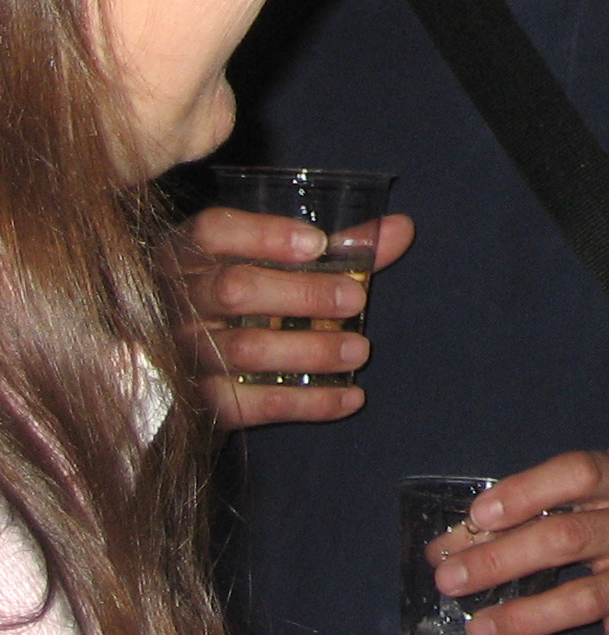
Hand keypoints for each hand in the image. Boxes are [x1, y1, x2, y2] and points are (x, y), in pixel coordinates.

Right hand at [171, 207, 415, 427]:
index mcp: (191, 253)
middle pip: (234, 289)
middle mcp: (180, 300)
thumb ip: (338, 246)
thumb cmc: (247, 294)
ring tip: (359, 350)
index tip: (318, 244)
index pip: (214, 231)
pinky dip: (307, 403)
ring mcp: (185, 353)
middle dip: (301, 294)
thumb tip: (401, 229)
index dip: (265, 236)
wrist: (186, 368)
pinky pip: (252, 405)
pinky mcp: (201, 402)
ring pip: (245, 351)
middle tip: (356, 301)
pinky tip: (350, 397)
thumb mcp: (275, 262)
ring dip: (309, 351)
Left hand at [431, 449, 608, 634]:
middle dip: (499, 560)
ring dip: (519, 616)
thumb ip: (570, 501)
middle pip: (565, 538)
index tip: (478, 515)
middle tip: (451, 576)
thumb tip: (473, 533)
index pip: (576, 474)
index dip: (524, 491)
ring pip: (580, 599)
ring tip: (479, 626)